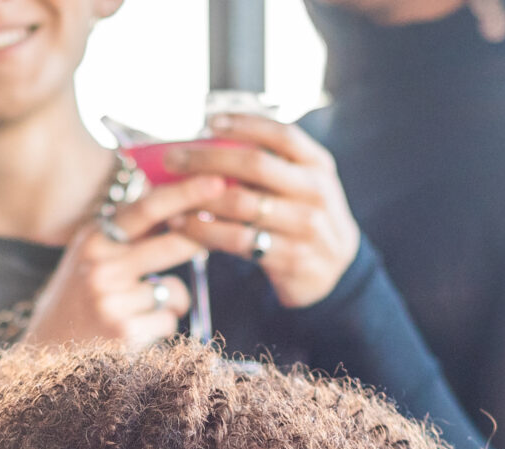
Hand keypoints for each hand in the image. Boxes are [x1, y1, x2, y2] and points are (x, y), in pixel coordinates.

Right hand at [19, 178, 213, 351]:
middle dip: (201, 240)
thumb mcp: (90, 258)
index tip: (216, 180)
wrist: (45, 356)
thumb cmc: (77, 302)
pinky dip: (160, 327)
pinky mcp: (125, 333)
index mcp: (93, 239)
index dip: (185, 193)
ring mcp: (112, 300)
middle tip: (219, 237)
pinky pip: (170, 320)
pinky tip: (134, 332)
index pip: (147, 208)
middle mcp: (100, 265)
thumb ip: (126, 236)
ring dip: (168, 301)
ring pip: (176, 289)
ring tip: (136, 311)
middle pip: (173, 243)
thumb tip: (180, 209)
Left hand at [165, 113, 361, 308]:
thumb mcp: (302, 183)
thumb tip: (209, 140)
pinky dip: (205, 232)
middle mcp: (315, 192)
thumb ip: (272, 163)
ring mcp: (304, 226)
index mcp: (318, 165)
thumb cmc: (303, 216)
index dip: (244, 124)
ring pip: (241, 204)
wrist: (335, 270)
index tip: (209, 122)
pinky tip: (182, 225)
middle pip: (255, 164)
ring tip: (169, 196)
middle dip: (208, 158)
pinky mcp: (289, 257)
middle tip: (173, 159)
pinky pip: (237, 240)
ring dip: (199, 198)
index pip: (282, 134)